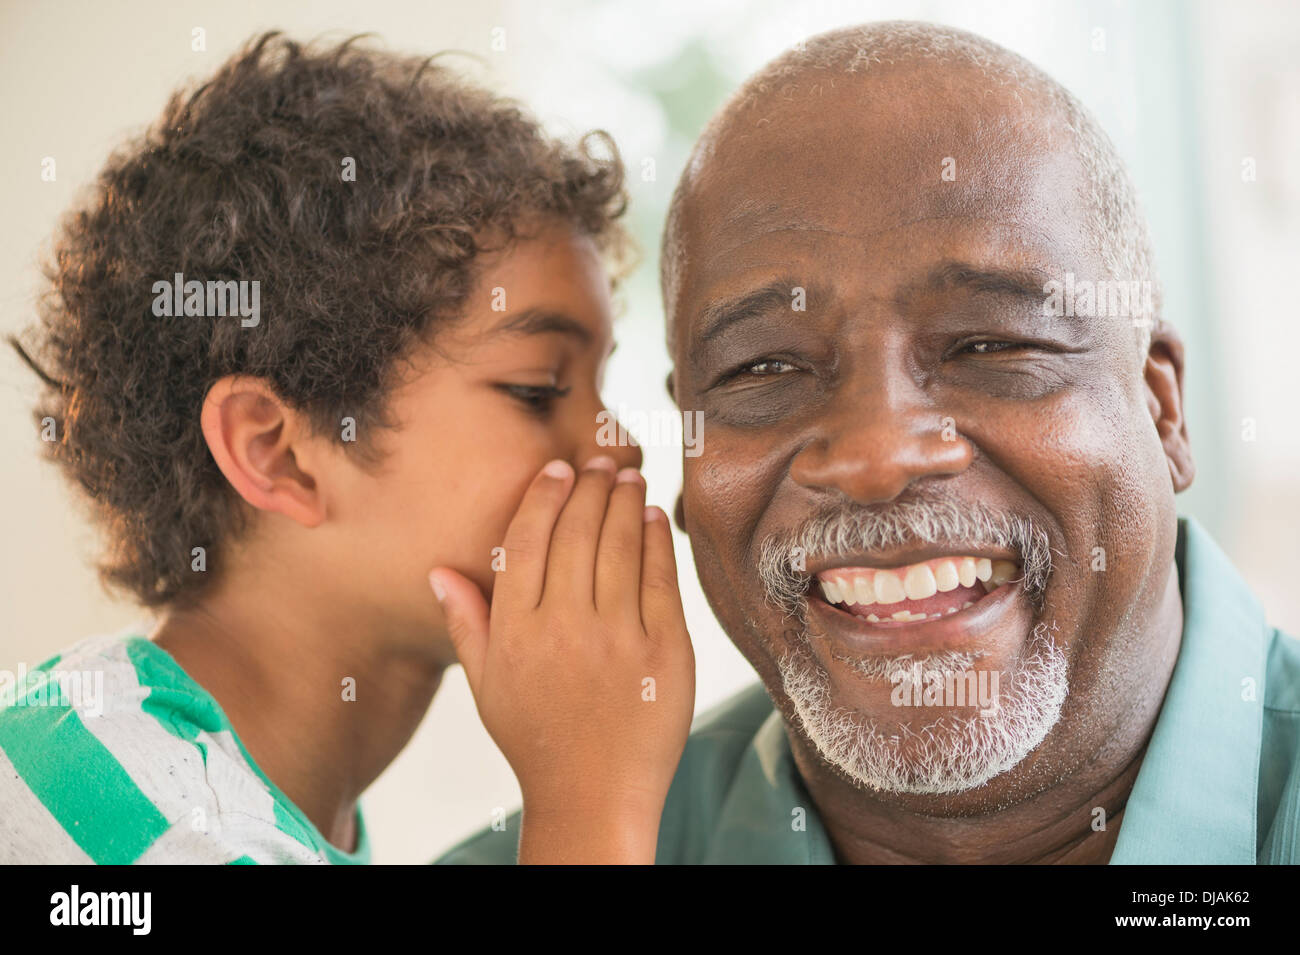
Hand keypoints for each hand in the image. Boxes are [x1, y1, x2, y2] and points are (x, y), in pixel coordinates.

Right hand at [428, 456, 695, 862]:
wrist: (594, 795)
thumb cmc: (536, 739)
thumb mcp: (487, 685)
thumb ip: (466, 622)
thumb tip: (438, 571)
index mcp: (515, 630)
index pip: (528, 540)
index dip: (545, 495)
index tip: (558, 469)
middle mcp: (564, 626)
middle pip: (578, 532)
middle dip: (591, 486)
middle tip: (600, 462)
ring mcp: (618, 637)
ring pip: (621, 545)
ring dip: (625, 501)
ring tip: (628, 477)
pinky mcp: (665, 650)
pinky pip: (661, 578)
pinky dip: (656, 540)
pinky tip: (653, 518)